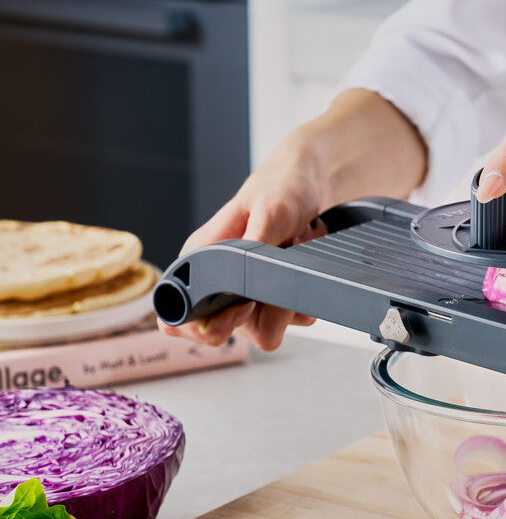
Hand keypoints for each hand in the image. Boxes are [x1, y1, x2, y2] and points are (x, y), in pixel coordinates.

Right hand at [157, 135, 325, 350]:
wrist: (313, 183)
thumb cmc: (280, 188)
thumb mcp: (268, 212)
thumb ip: (252, 252)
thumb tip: (243, 284)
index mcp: (199, 261)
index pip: (180, 320)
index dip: (208, 326)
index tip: (244, 305)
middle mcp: (219, 283)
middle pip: (227, 334)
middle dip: (260, 311)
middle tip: (280, 278)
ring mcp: (248, 294)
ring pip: (268, 328)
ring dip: (289, 295)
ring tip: (294, 252)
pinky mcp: (276, 296)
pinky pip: (294, 316)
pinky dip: (306, 291)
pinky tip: (304, 260)